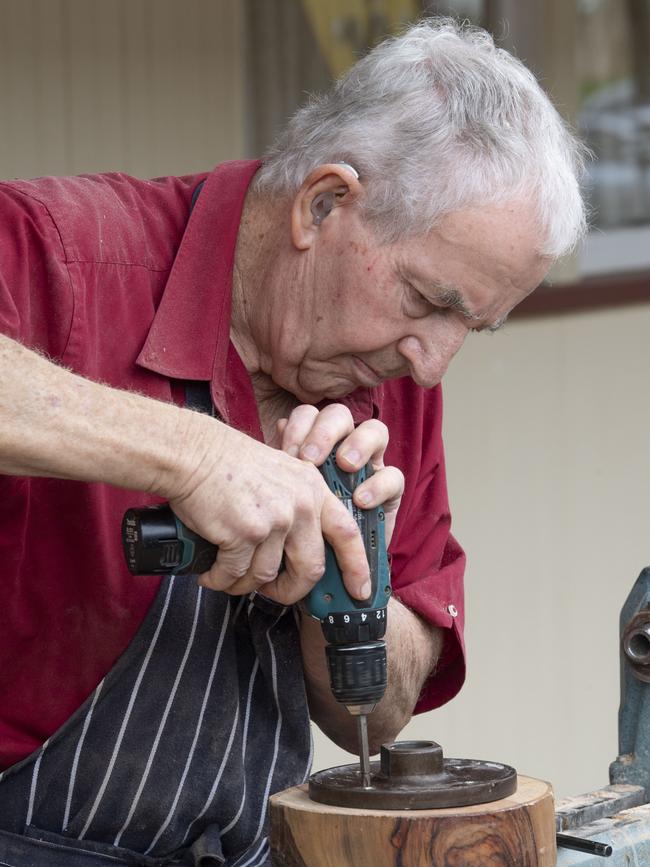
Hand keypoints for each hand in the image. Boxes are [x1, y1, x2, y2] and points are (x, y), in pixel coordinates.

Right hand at [163, 413, 369, 603]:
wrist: (194, 454)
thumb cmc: (227, 463)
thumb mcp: (279, 472)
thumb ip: (296, 503)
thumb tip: (297, 548)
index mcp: (312, 489)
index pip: (347, 533)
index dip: (357, 566)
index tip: (359, 590)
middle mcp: (299, 505)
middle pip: (311, 568)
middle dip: (291, 590)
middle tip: (273, 595)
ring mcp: (274, 520)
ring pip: (267, 575)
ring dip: (244, 584)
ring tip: (227, 576)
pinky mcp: (245, 533)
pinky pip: (236, 574)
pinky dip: (220, 579)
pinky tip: (210, 573)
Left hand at [276, 403, 403, 544]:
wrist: (327, 567)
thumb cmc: (300, 527)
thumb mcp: (287, 497)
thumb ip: (283, 465)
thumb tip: (277, 426)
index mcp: (313, 443)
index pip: (309, 415)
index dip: (299, 426)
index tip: (287, 452)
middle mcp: (343, 447)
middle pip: (340, 416)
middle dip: (325, 431)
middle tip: (311, 458)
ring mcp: (371, 465)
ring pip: (375, 431)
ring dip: (359, 444)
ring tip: (344, 466)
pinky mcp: (390, 491)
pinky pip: (394, 476)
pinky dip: (378, 485)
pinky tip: (360, 500)